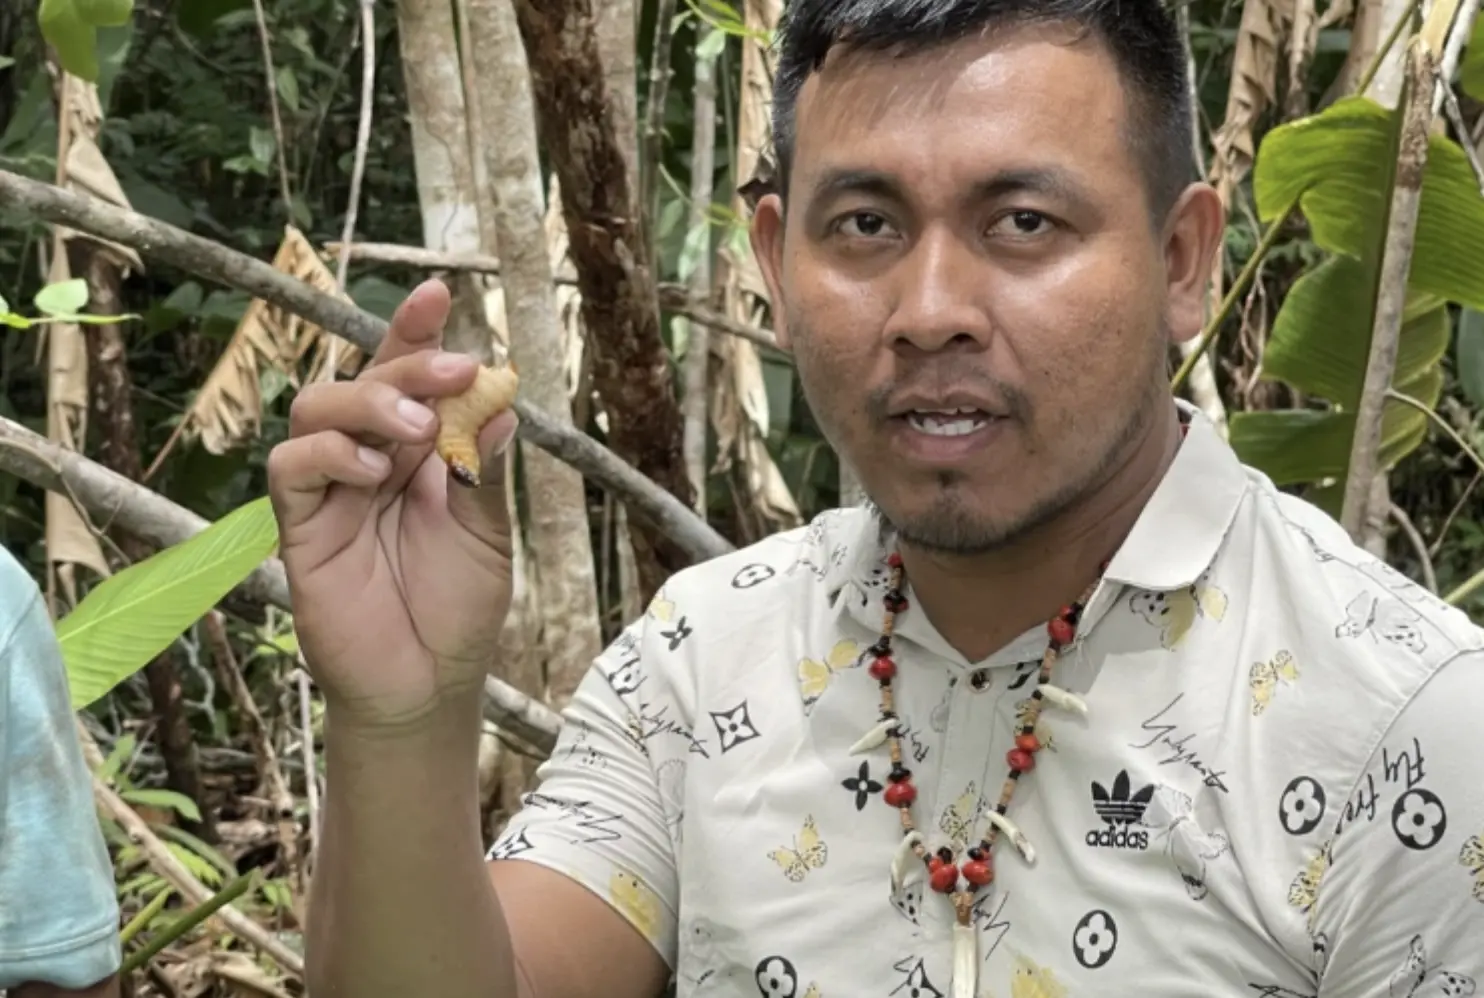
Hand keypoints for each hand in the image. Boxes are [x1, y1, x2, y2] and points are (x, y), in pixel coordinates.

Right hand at [267, 279, 517, 730]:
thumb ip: (481, 470)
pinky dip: (330, 453)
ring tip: (423, 430)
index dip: (416, 333)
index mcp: (417, 454)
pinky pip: (290, 468)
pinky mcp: (299, 528)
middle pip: (362, 379)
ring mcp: (331, 491)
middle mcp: (370, 460)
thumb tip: (500, 403)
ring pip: (316, 408)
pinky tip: (376, 471)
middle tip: (457, 370)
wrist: (428, 685)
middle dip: (406, 360)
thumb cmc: (457, 610)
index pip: (409, 379)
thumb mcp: (486, 534)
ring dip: (370, 401)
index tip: (441, 294)